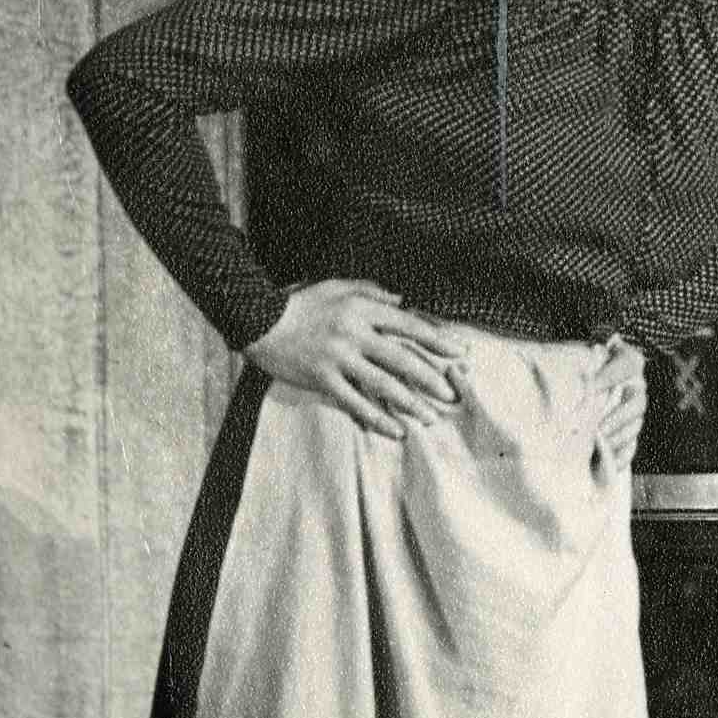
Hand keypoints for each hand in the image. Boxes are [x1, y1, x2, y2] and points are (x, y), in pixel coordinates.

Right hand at [248, 278, 469, 438]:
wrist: (256, 318)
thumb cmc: (300, 302)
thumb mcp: (337, 286)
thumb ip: (372, 291)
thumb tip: (403, 301)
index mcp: (362, 310)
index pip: (409, 327)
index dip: (438, 340)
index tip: (461, 352)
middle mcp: (354, 334)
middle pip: (402, 360)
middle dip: (431, 379)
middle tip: (452, 395)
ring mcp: (338, 359)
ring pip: (382, 385)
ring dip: (410, 404)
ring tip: (430, 418)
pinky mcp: (321, 378)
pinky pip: (354, 402)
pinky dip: (376, 418)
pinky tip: (396, 430)